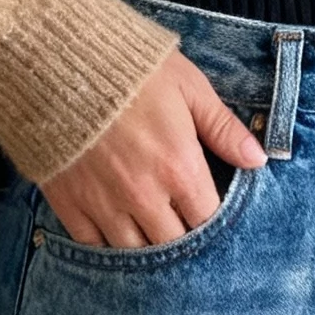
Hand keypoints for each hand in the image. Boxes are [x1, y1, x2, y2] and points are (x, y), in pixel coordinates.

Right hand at [40, 52, 267, 247]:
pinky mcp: (69, 203)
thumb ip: (224, 127)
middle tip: (179, 223)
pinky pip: (93, 245)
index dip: (211, 219)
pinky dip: (107, 245)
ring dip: (147, 245)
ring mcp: (104, 204)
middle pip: (174, 243)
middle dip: (182, 237)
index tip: (206, 208)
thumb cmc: (129, 68)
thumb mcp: (188, 87)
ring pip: (135, 252)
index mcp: (180, 168)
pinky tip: (115, 232)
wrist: (55, 62)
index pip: (208, 219)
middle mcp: (145, 196)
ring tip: (150, 233)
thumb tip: (259, 159)